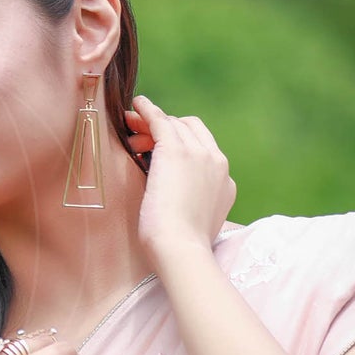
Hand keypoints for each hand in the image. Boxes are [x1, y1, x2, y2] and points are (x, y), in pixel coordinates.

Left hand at [124, 94, 234, 262]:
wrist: (180, 249)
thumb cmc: (180, 247)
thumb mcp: (194, 222)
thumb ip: (192, 204)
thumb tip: (177, 201)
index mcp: (225, 183)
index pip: (204, 151)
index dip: (180, 147)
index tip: (156, 154)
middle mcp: (217, 163)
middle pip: (192, 131)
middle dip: (166, 131)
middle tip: (140, 141)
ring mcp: (199, 154)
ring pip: (175, 125)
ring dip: (152, 125)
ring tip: (130, 130)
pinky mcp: (175, 150)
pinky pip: (160, 120)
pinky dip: (148, 110)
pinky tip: (136, 105)